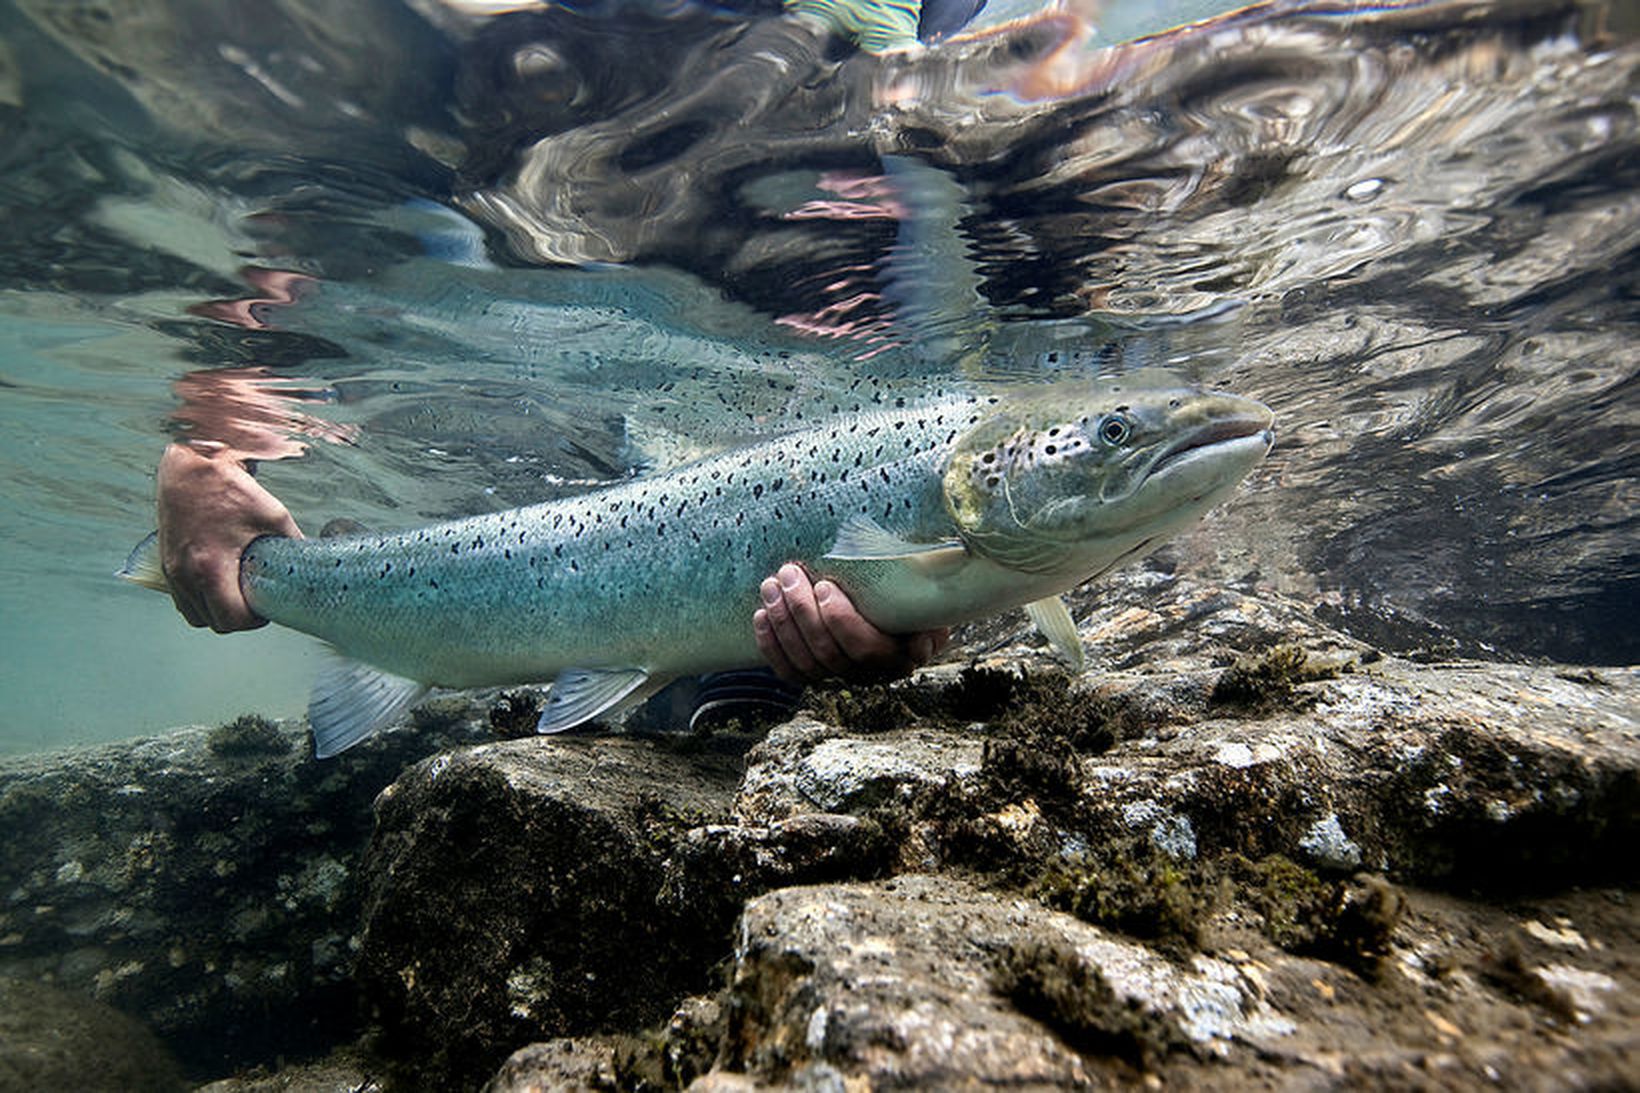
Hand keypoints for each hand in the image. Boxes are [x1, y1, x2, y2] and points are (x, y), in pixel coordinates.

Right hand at [156, 443, 301, 631]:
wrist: (193, 464)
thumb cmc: (231, 488)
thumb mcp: (274, 517)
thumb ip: (293, 546)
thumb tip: (316, 563)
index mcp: (210, 566)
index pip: (231, 619)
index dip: (254, 620)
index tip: (266, 606)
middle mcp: (184, 573)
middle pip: (213, 622)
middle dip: (237, 618)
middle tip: (256, 602)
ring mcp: (171, 570)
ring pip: (194, 614)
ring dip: (217, 611)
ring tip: (238, 593)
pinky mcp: (165, 563)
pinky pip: (182, 599)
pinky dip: (200, 599)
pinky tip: (219, 583)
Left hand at [753, 562, 949, 683]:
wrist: (899, 609)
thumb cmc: (913, 596)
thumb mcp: (927, 596)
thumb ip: (929, 609)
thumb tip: (920, 639)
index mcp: (900, 655)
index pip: (865, 647)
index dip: (840, 620)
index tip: (824, 584)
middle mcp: (870, 673)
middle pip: (828, 653)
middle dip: (802, 610)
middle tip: (789, 572)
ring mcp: (841, 677)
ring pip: (806, 663)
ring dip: (782, 622)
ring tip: (771, 585)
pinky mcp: (816, 675)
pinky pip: (790, 672)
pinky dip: (771, 646)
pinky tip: (761, 615)